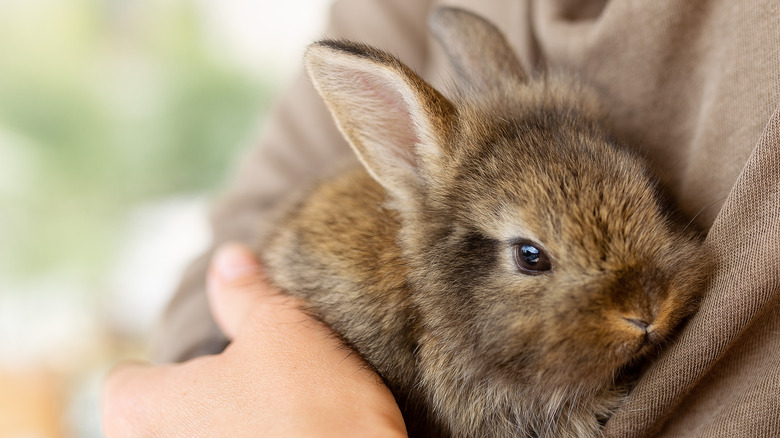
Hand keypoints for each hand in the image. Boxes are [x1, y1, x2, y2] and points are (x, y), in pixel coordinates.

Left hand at [102, 243, 406, 436]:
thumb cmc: (314, 414)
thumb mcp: (285, 331)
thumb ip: (246, 293)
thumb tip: (229, 260)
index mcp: (145, 410)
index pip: (125, 383)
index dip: (164, 370)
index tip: (207, 367)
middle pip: (156, 420)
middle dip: (194, 404)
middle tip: (246, 392)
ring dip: (221, 431)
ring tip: (271, 423)